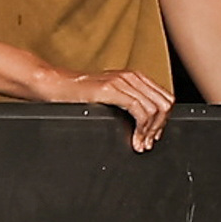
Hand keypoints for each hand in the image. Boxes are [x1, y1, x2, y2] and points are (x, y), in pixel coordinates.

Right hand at [56, 63, 179, 147]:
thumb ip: (128, 101)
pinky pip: (140, 111)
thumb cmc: (77, 94)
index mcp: (134, 77)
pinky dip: (141, 129)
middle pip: (164, 104)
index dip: (164, 120)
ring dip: (151, 131)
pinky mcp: (111, 90)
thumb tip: (146, 123)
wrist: (55, 85)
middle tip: (148, 142)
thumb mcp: (109, 95)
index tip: (153, 136)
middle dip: (160, 127)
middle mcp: (131, 77)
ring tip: (140, 144)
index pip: (165, 98)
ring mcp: (122, 82)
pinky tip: (133, 139)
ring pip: (155, 109)